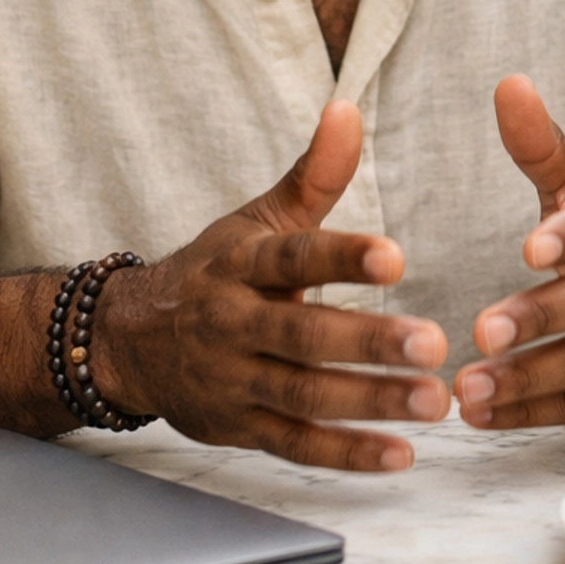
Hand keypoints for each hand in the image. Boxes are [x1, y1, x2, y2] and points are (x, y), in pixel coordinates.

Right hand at [94, 101, 448, 471]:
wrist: (130, 339)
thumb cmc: (216, 271)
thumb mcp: (257, 218)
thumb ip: (314, 174)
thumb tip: (348, 109)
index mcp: (241, 263)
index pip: (292, 258)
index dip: (342, 257)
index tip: (397, 257)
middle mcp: (231, 322)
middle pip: (302, 335)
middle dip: (369, 342)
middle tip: (434, 346)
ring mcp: (232, 380)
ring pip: (303, 395)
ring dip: (370, 402)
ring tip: (434, 400)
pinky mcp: (237, 428)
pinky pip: (294, 446)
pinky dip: (346, 454)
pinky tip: (400, 454)